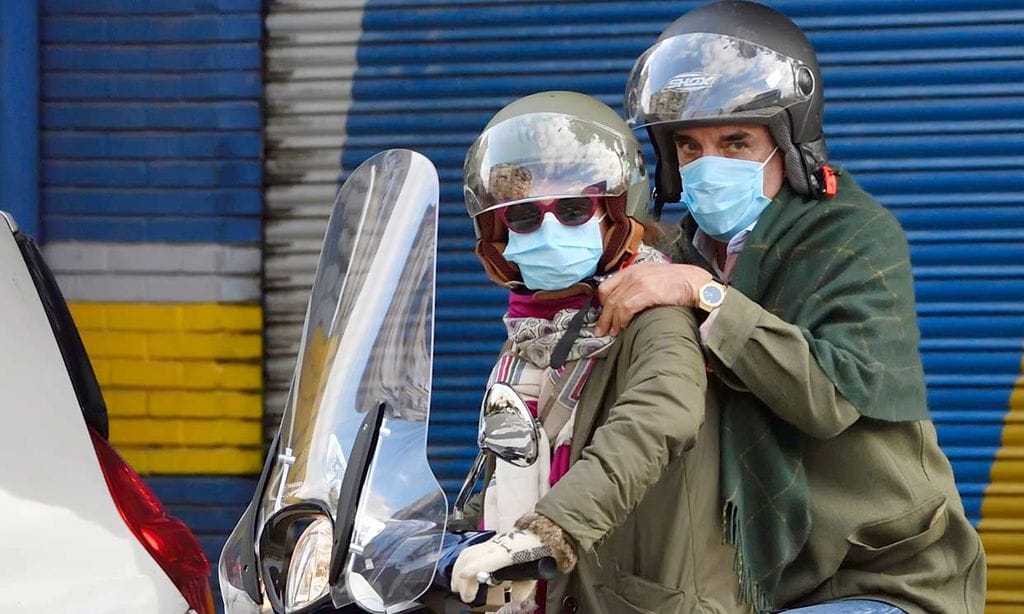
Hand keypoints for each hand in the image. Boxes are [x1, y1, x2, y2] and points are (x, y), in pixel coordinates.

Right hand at [451, 529, 550, 604]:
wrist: (540, 533)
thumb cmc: (537, 552)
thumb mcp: (535, 573)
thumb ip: (523, 587)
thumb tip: (515, 598)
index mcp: (511, 551)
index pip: (490, 558)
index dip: (475, 566)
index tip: (463, 576)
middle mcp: (498, 544)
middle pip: (472, 556)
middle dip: (464, 578)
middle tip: (466, 596)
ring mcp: (492, 541)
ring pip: (468, 553)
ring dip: (458, 570)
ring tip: (457, 587)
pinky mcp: (488, 542)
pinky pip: (469, 551)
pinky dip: (461, 564)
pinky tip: (460, 574)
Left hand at [595, 263, 711, 335]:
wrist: (697, 283)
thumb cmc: (680, 283)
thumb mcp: (654, 277)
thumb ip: (639, 285)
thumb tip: (628, 302)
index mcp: (633, 269)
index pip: (607, 285)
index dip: (601, 303)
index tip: (603, 315)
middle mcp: (633, 273)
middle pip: (608, 297)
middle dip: (603, 316)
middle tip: (601, 330)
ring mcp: (639, 282)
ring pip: (615, 304)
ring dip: (612, 321)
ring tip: (613, 333)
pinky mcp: (646, 292)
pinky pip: (626, 308)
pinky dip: (622, 320)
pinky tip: (624, 327)